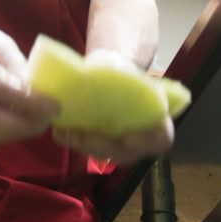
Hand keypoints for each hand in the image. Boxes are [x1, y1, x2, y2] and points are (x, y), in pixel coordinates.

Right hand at [0, 12, 58, 142]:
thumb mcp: (5, 47)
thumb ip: (21, 71)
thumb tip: (43, 98)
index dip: (26, 101)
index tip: (53, 107)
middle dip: (22, 124)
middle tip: (47, 120)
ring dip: (16, 132)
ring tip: (36, 121)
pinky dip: (5, 133)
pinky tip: (18, 122)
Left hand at [51, 48, 173, 163]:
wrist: (117, 77)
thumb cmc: (129, 75)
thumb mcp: (132, 73)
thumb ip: (126, 76)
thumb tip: (107, 67)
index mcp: (158, 122)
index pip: (161, 140)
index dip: (148, 142)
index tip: (129, 135)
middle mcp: (141, 140)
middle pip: (126, 153)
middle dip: (104, 146)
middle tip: (87, 137)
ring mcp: (120, 145)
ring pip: (105, 153)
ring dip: (84, 145)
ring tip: (64, 133)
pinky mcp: (101, 144)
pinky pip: (89, 147)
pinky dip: (74, 141)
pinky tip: (59, 132)